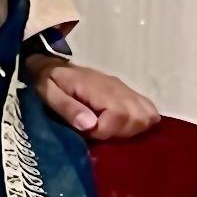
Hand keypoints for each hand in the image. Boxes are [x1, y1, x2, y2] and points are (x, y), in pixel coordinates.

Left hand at [26, 57, 160, 139]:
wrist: (52, 64)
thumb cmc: (47, 80)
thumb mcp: (48, 93)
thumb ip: (67, 108)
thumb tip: (90, 125)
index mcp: (97, 87)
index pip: (119, 115)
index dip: (105, 130)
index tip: (87, 131)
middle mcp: (117, 88)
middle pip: (138, 118)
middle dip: (119, 132)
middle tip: (98, 131)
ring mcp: (126, 90)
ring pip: (148, 116)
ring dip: (132, 129)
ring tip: (110, 129)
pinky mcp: (129, 94)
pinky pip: (149, 110)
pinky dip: (142, 122)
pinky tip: (123, 125)